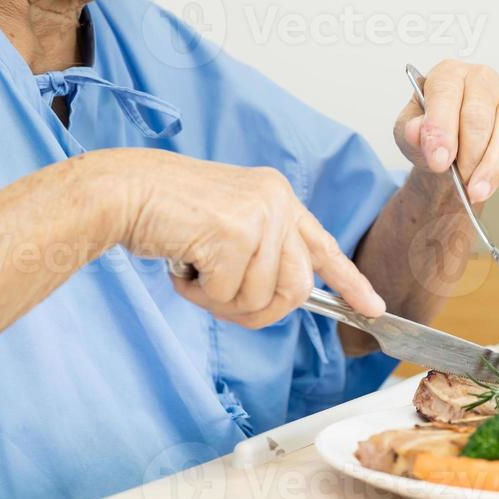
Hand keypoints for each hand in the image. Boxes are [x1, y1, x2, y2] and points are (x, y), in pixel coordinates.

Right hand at [90, 148, 385, 326]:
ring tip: (193, 269)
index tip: (374, 309)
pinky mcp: (235, 232)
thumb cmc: (166, 213)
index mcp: (279, 197)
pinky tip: (181, 263)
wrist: (124, 189)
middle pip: (297, 289)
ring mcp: (260, 215)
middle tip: (218, 296)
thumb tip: (284, 300)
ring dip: (219, 300)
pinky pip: (227, 295)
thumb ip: (259, 254)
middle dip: (259, 310)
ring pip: (261, 298)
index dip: (350, 282)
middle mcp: (278, 201)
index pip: (323, 246)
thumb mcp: (227, 225)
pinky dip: (198, 292)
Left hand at [395, 60, 498, 202]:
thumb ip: (410, 130)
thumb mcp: (408, 129)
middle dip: (470, 156)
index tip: (439, 161)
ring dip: (493, 166)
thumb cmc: (432, 130)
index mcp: (448, 74)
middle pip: (480, 117)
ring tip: (478, 191)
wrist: (452, 142)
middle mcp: (481, 79)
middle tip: (460, 183)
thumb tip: (417, 133)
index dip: (442, 131)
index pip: (446, 96)